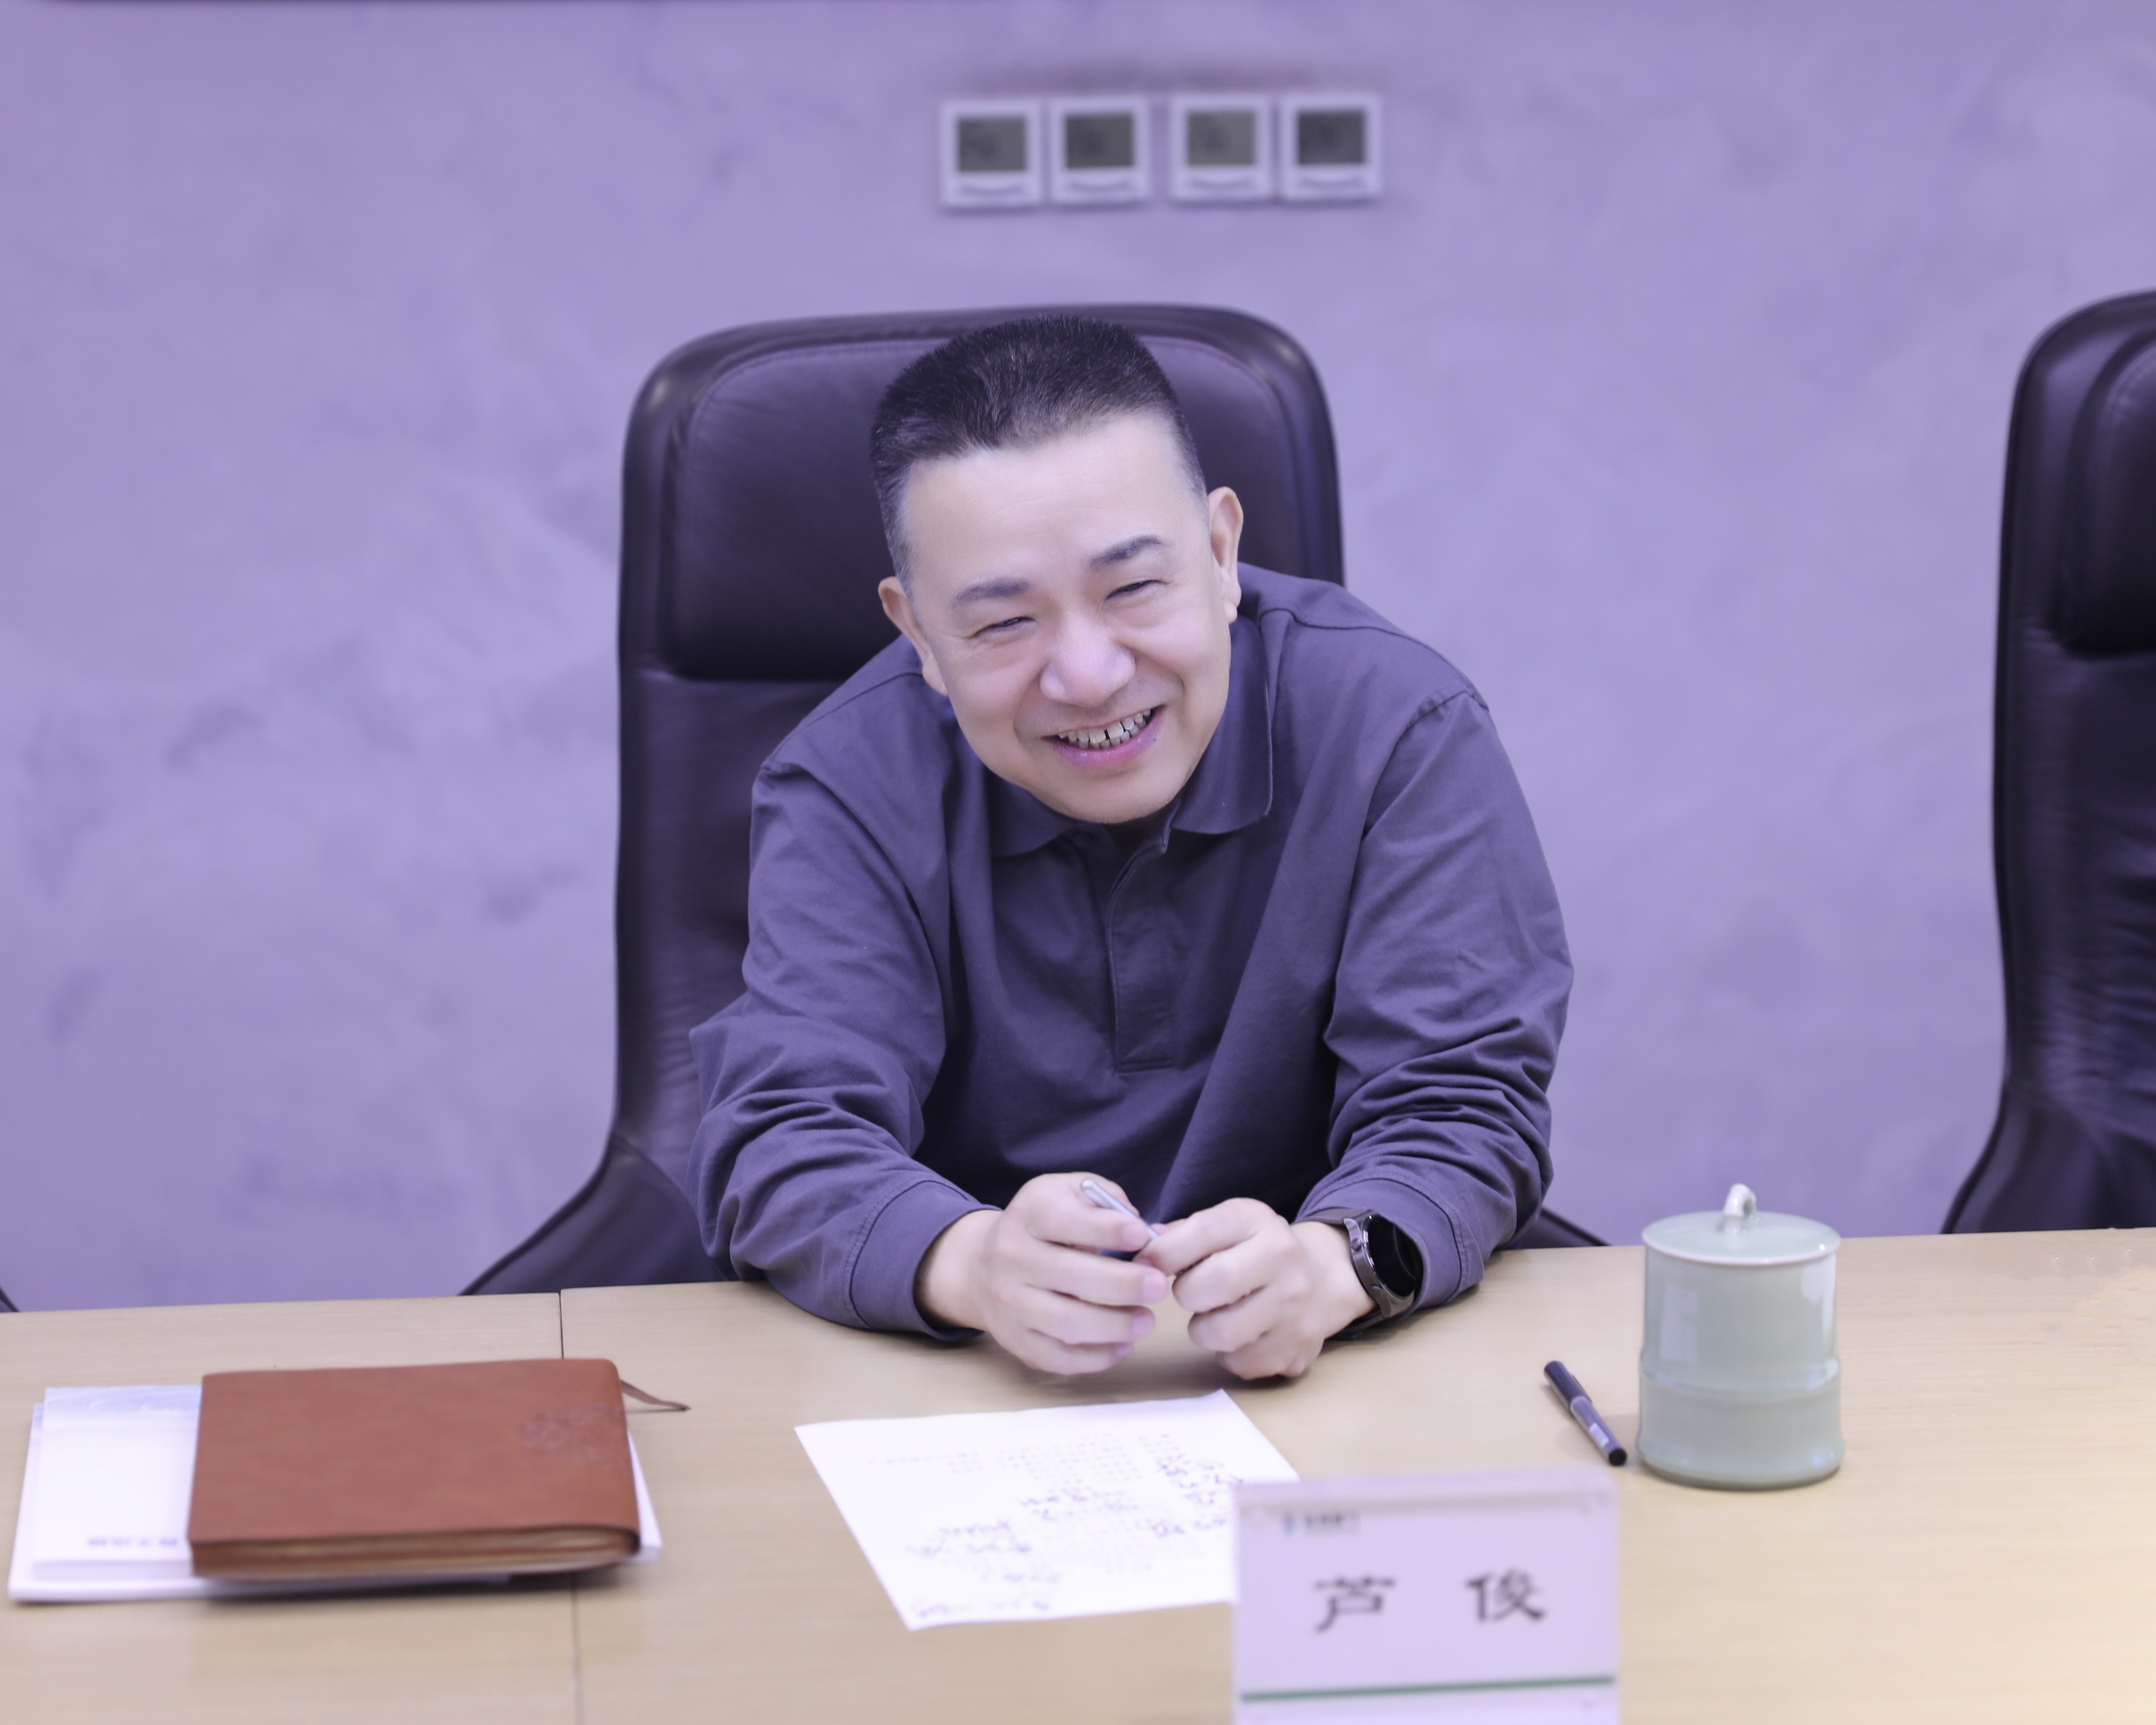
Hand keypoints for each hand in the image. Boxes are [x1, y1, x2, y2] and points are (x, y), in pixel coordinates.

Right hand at [915, 1175, 1167, 1374]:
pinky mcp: (1014, 1339)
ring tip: (1146, 1322)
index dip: (1104, 1229)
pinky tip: (1123, 1346)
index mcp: (1029, 1214)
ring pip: (1062, 1322)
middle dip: (1120, 1283)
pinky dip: (1093, 1358)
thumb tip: (1150, 1234)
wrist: (980, 1265)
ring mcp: (1009, 1302)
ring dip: (1111, 1326)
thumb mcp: (1066, 1193)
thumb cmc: (1043, 1226)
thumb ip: (1106, 1202)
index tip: (1141, 1236)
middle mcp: (1012, 1257)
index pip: (1061, 1219)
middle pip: (1066, 1274)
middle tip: (1158, 1286)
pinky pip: (1055, 1357)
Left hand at [1138, 1201, 1373, 1379]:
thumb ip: (1185, 1235)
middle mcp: (1283, 1259)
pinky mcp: (1296, 1349)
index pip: (1201, 1232)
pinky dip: (1230, 1355)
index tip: (1148, 1264)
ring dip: (1204, 1331)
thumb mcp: (1228, 1225)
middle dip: (1187, 1295)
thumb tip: (1142, 1256)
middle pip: (1210, 1285)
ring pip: (1220, 1334)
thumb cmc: (1257, 1250)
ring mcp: (1294, 1307)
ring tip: (1217, 1316)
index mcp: (1257, 1221)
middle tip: (1193, 1294)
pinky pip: (1239, 1364)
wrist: (1324, 1278)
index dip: (1163, 1253)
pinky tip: (1243, 1335)